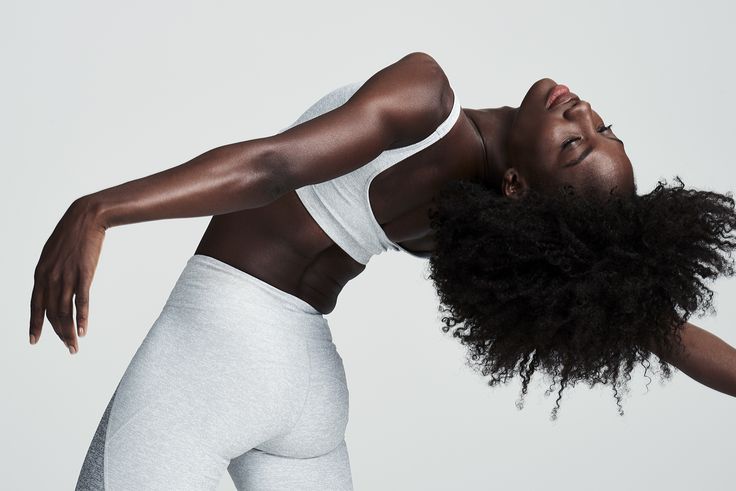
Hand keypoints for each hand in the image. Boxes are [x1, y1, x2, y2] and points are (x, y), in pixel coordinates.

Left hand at [30, 197, 105, 353]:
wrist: (86, 217)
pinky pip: (81, 301)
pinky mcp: (83, 273)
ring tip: (74, 346)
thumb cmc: (72, 234)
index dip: (34, 324)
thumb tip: (53, 284)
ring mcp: (66, 275)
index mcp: (40, 273)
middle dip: (58, 333)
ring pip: (65, 311)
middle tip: (68, 348)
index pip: (36, 305)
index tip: (34, 340)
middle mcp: (50, 277)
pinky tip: (83, 330)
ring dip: (69, 331)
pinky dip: (81, 318)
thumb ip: (51, 271)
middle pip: (52, 313)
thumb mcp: (54, 253)